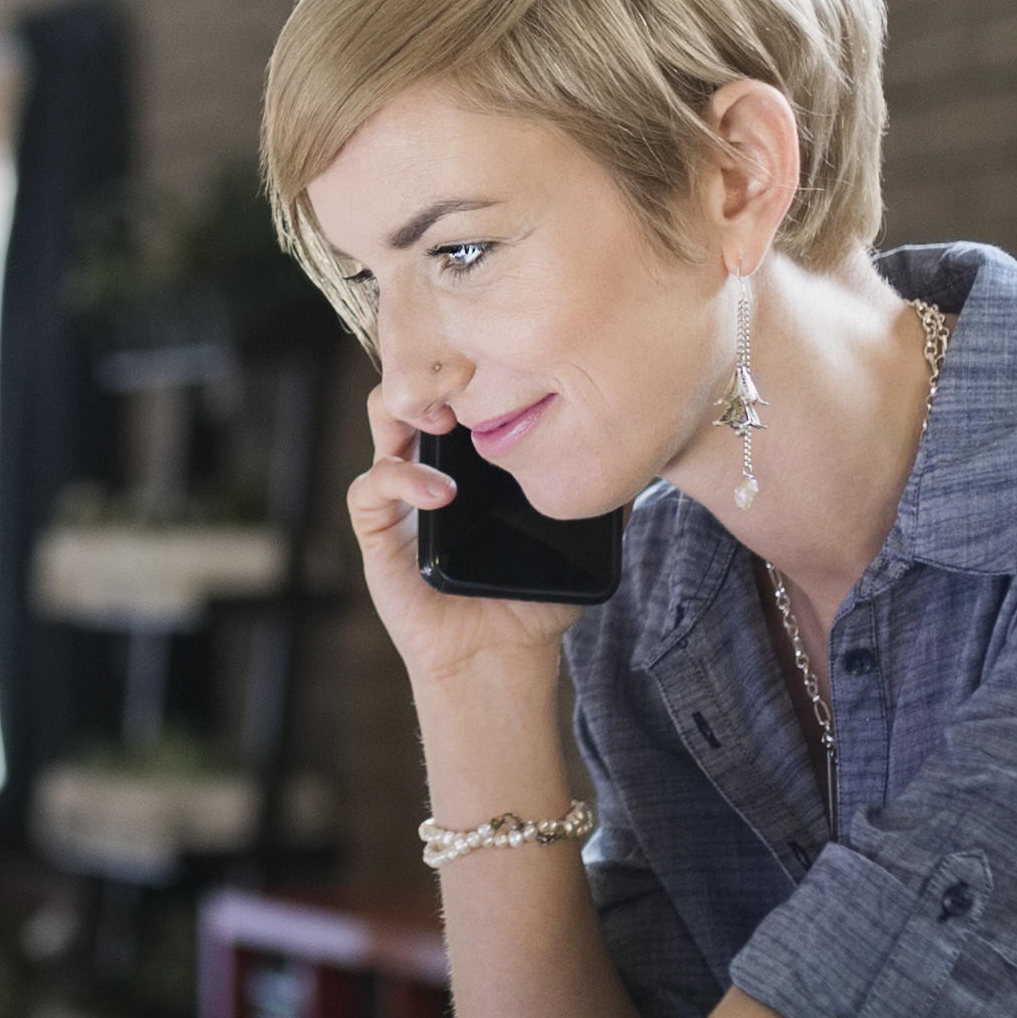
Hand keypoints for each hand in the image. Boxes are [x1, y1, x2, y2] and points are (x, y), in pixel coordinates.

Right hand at [347, 384, 576, 712]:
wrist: (497, 658)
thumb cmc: (531, 601)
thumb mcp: (578, 545)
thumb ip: (604, 504)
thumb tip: (646, 464)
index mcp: (474, 456)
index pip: (466, 387)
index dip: (477, 361)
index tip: (507, 359)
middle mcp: (434, 462)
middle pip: (419, 384)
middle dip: (435, 367)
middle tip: (466, 378)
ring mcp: (402, 493)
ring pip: (383, 420)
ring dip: (406, 409)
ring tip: (442, 423)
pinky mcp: (379, 529)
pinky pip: (370, 488)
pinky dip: (399, 478)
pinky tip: (440, 492)